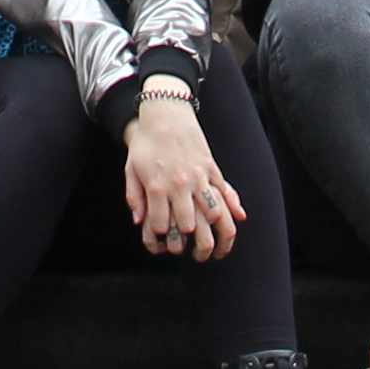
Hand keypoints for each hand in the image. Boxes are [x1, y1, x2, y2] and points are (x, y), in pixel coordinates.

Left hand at [121, 93, 242, 257]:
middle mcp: (180, 186)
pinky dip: (234, 207)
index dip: (164, 240)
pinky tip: (238, 219)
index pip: (162, 226)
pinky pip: (225, 192)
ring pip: (214, 214)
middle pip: (191, 226)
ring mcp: (198, 178)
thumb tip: (139, 222)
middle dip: (194, 247)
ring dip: (219, 237)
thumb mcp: (131, 169)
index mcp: (157, 188)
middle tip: (196, 256)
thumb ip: (134, 197)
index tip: (166, 244)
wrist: (165, 112)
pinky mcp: (211, 168)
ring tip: (218, 251)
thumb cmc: (147, 143)